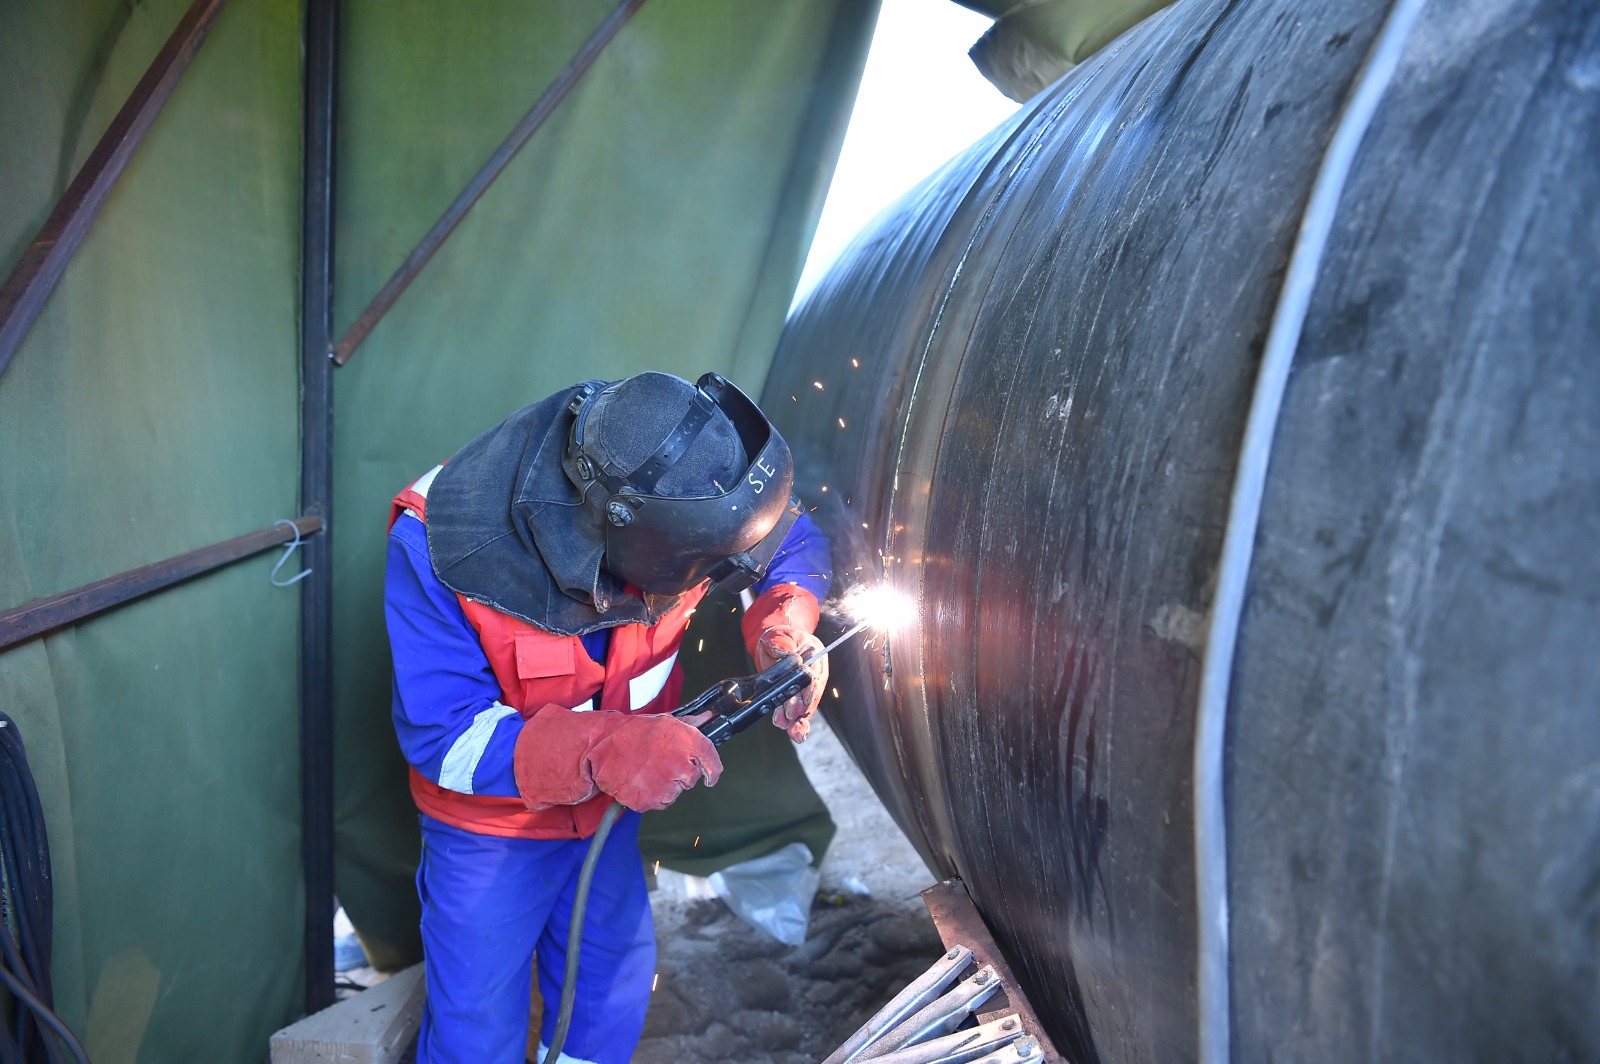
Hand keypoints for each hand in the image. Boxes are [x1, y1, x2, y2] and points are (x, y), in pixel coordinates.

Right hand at [591, 714, 722, 810]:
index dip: (713, 770)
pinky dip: (649, 795)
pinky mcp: (649, 801)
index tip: (710, 776)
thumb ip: (689, 724)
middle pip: (691, 779)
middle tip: (659, 761)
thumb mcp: (664, 722)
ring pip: (674, 793)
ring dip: (663, 786)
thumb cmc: (632, 734)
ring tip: (646, 769)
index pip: (712, 759)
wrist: (600, 746)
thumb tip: (707, 719)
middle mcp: (679, 764)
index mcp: (687, 741)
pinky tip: (639, 779)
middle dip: (678, 773)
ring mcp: (665, 785)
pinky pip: (657, 802)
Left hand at [755, 626, 826, 742]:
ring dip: (798, 720)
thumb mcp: (780, 636)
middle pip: (811, 694)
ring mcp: (806, 689)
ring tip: (791, 730)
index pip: (815, 674)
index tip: (804, 698)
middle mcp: (814, 675)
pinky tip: (797, 735)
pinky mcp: (797, 700)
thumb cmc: (779, 638)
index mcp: (815, 657)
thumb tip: (786, 655)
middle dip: (800, 707)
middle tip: (789, 715)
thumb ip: (782, 644)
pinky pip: (800, 715)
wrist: (773, 646)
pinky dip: (798, 726)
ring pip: (805, 708)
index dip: (810, 688)